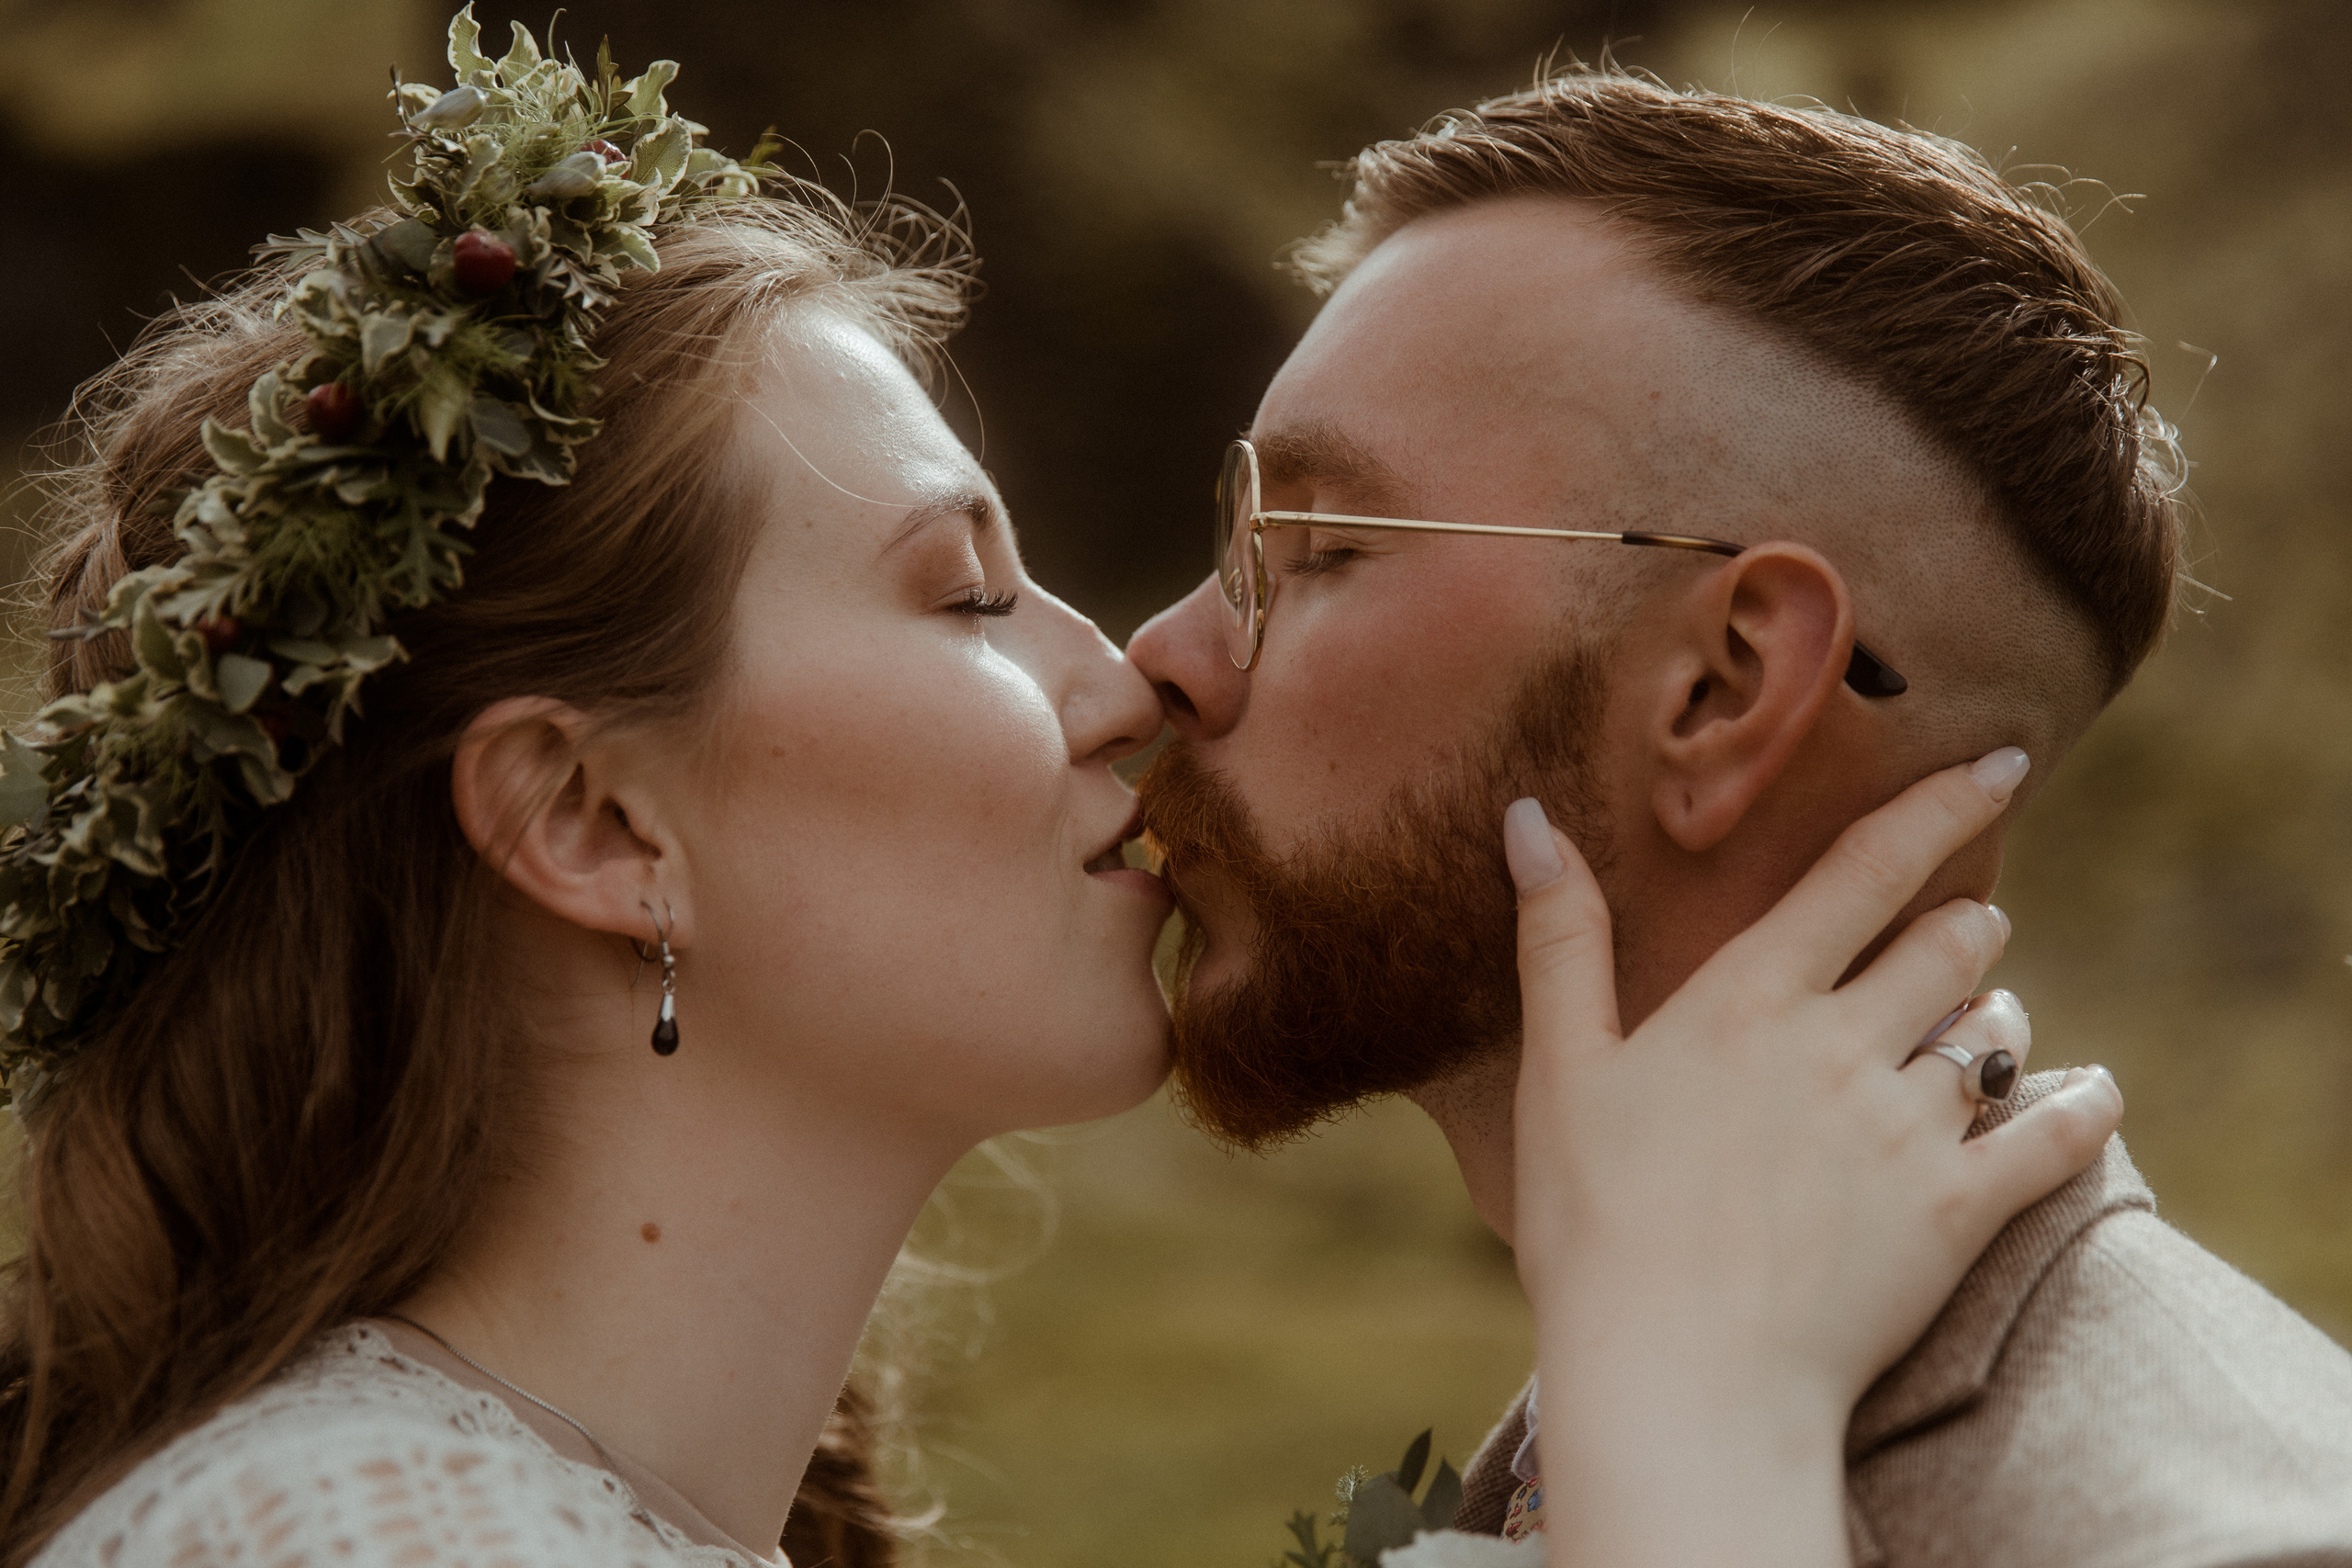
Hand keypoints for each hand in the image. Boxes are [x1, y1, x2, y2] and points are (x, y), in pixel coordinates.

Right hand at [1505, 746, 2123, 1567]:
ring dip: (2001, 1017)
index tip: (2000, 764)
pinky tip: (2091, 1097)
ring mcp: (1905, 1129)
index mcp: (1746, 1000)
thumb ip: (1559, 940)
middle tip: (1970, 923)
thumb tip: (1530, 818)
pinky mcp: (1954, 1213)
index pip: (1862, 872)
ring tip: (1992, 1023)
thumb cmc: (1594, 1224)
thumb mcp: (1558, 1071)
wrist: (1677, 1372)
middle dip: (1968, 923)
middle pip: (1946, 945)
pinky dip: (2081, 1109)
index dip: (1939, 806)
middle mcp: (1839, 1044)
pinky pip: (2052, 1138)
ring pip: (1996, 1032)